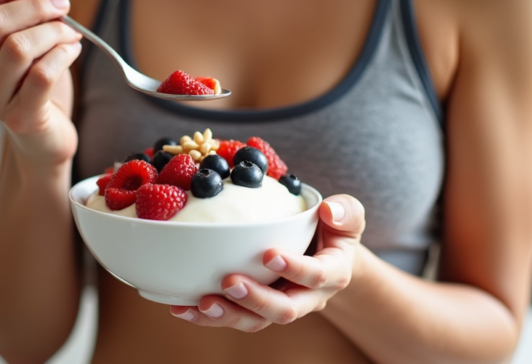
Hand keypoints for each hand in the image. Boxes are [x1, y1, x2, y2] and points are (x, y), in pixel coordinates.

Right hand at [0, 0, 82, 164]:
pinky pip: (42, 74)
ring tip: (70, 33)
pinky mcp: (19, 118)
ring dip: (54, 32)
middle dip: (36, 6)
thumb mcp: (21, 33)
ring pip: (19, 47)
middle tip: (63, 5)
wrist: (46, 133)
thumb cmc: (32, 80)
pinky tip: (72, 51)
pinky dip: (63, 55)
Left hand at [170, 195, 365, 331]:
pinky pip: (235, 317)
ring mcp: (280, 306)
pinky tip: (182, 308)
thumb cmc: (334, 231)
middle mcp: (307, 298)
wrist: (327, 257)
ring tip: (200, 304)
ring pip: (256, 321)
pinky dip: (207, 316)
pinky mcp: (256, 309)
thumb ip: (346, 211)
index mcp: (332, 274)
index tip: (270, 254)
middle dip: (256, 299)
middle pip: (284, 310)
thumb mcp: (348, 217)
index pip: (316, 276)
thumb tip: (330, 209)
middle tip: (229, 282)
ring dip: (227, 315)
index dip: (295, 268)